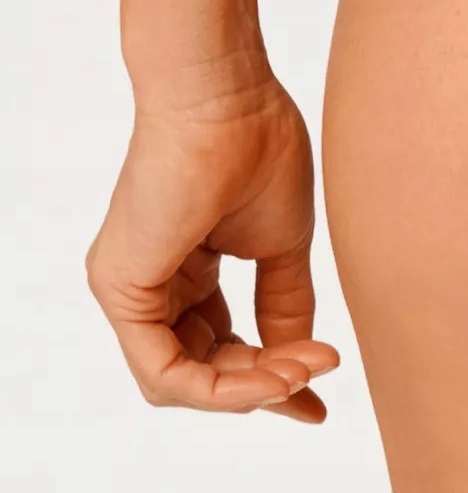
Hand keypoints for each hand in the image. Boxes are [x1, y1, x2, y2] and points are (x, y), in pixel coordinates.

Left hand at [86, 58, 339, 420]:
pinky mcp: (121, 288)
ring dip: (249, 390)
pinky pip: (165, 370)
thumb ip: (284, 306)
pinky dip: (221, 387)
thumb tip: (300, 359)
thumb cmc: (256, 147)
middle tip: (318, 380)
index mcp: (182, 270)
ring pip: (181, 381)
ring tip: (304, 371)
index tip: (320, 393)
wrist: (228, 98)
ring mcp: (128, 288)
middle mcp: (148, 284)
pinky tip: (274, 373)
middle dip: (264, 388)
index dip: (270, 378)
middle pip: (201, 372)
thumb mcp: (281, 248)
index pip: (218, 349)